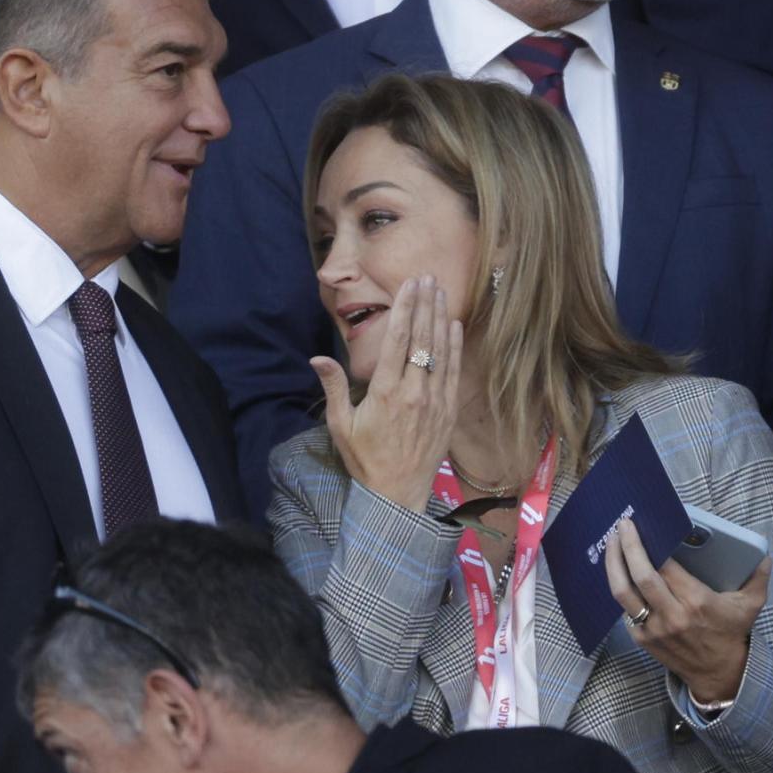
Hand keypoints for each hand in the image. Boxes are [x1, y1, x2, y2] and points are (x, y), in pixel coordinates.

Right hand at [311, 275, 462, 511]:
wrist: (396, 494)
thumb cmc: (364, 459)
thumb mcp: (341, 425)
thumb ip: (334, 387)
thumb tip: (317, 358)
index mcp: (386, 392)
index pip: (398, 340)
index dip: (405, 309)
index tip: (410, 285)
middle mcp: (414, 392)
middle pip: (422, 339)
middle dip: (425, 305)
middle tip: (428, 278)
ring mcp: (434, 401)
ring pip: (441, 351)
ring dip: (440, 319)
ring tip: (441, 292)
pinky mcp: (448, 412)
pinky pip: (454, 372)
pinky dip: (455, 347)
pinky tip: (454, 326)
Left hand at [604, 517, 770, 700]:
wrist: (718, 674)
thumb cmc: (731, 634)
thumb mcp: (750, 606)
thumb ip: (759, 578)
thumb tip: (766, 555)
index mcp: (696, 602)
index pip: (666, 568)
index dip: (651, 546)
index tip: (642, 527)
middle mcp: (672, 615)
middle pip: (640, 576)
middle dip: (627, 548)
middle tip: (622, 526)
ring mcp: (653, 629)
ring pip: (623, 593)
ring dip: (613, 565)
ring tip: (611, 543)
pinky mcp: (642, 639)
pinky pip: (624, 609)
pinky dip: (620, 588)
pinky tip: (617, 570)